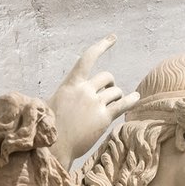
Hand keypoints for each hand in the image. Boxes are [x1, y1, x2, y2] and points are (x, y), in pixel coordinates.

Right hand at [46, 35, 139, 166]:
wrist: (54, 147)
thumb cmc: (49, 127)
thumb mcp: (51, 103)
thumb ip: (65, 95)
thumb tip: (63, 95)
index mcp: (71, 84)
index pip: (88, 58)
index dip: (102, 46)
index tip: (113, 38)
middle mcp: (85, 90)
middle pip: (106, 77)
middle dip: (109, 84)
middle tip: (107, 94)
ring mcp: (95, 103)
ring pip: (115, 92)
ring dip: (116, 97)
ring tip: (112, 105)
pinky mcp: (104, 117)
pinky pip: (123, 104)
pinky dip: (131, 100)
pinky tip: (136, 98)